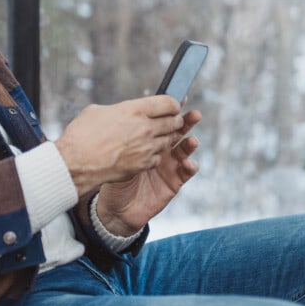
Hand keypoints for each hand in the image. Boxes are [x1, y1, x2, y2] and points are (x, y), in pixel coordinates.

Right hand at [55, 95, 187, 198]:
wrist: (75, 164)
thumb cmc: (81, 135)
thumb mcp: (98, 111)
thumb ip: (120, 110)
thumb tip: (126, 111)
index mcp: (135, 110)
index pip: (169, 103)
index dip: (173, 103)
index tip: (171, 105)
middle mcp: (145, 128)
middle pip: (174, 122)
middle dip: (174, 120)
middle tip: (172, 120)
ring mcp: (146, 148)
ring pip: (170, 140)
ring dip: (167, 137)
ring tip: (160, 136)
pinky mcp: (142, 165)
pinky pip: (158, 157)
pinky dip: (155, 155)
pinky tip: (147, 152)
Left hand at [95, 108, 201, 234]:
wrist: (114, 206)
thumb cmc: (112, 175)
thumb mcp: (114, 150)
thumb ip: (122, 133)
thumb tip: (120, 112)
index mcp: (147, 137)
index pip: (162, 119)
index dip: (172, 109)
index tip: (180, 99)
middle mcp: (161, 148)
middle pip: (178, 130)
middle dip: (186, 122)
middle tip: (192, 115)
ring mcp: (169, 164)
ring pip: (185, 149)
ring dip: (191, 143)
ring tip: (192, 140)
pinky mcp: (174, 181)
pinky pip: (186, 172)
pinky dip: (190, 166)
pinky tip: (187, 163)